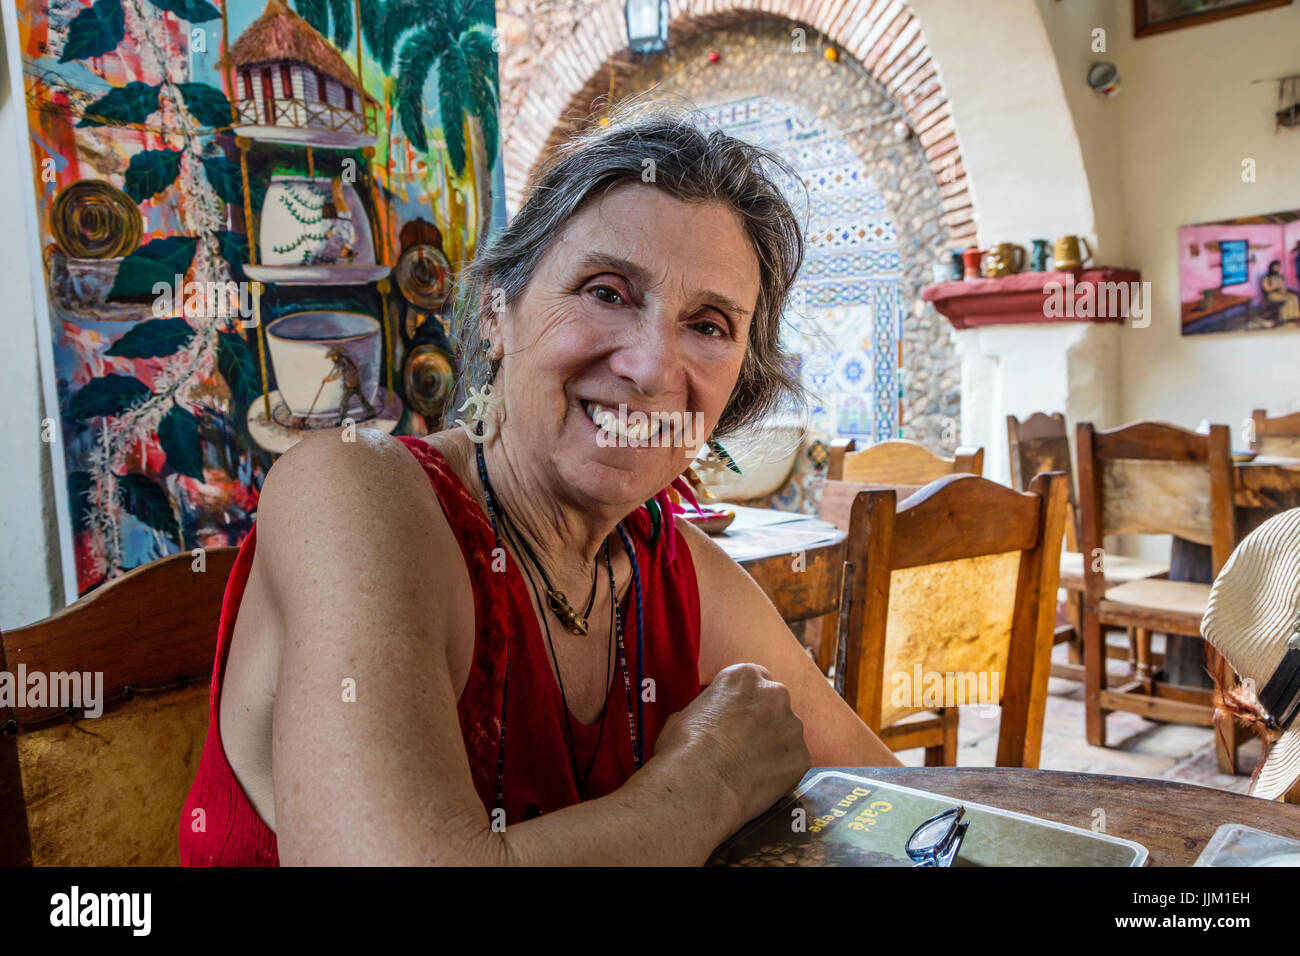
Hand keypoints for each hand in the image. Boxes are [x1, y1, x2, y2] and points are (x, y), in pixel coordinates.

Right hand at [654, 663, 810, 829]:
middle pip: (774, 704)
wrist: (700, 784)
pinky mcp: (800, 756)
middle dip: (763, 721)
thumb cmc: (684, 748)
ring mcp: (792, 725)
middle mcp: (774, 693)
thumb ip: (707, 710)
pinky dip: (780, 771)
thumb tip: (706, 720)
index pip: (754, 680)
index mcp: (744, 676)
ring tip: (749, 767)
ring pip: (786, 733)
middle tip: (743, 744)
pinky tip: (759, 782)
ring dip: (773, 745)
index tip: (736, 718)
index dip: (744, 702)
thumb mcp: (684, 714)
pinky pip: (793, 762)